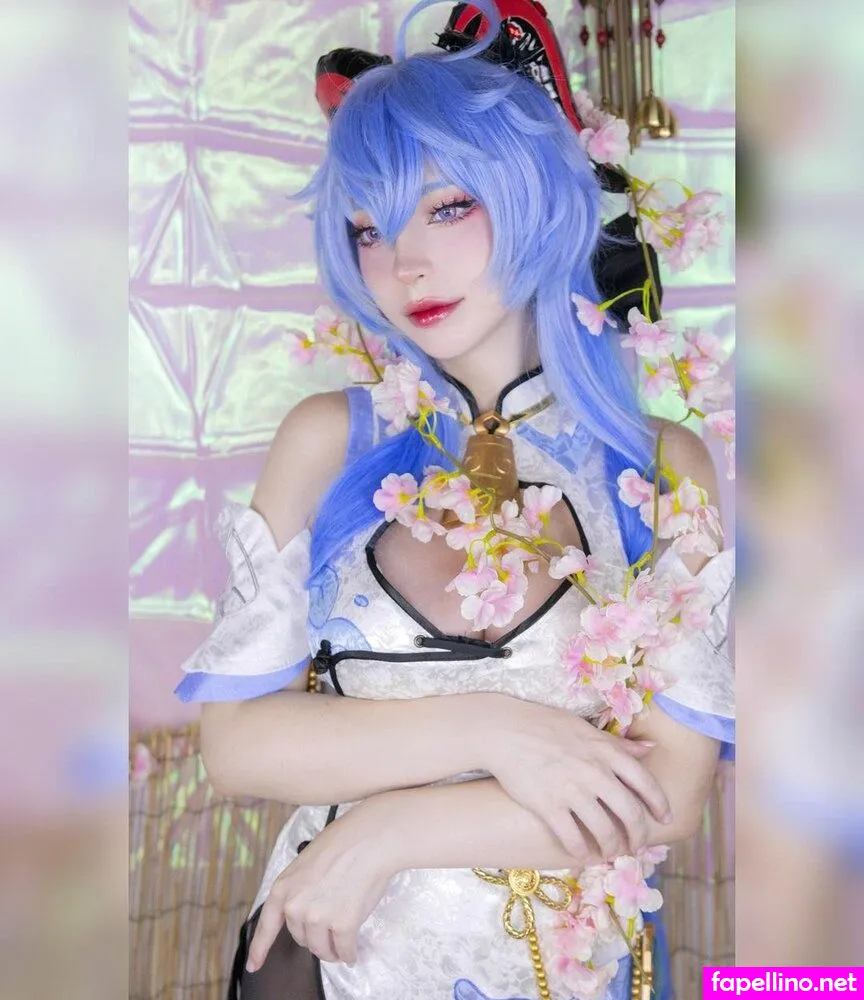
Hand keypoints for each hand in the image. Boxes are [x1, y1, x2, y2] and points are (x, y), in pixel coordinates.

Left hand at [246, 802, 393, 969]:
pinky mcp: (342, 925)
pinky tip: (352, 952)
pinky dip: (349, 954)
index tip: (254, 965)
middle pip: (301, 939)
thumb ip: (299, 892)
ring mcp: (318, 916)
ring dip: (332, 950)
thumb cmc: (342, 845)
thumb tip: (306, 916)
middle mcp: (295, 906)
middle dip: (315, 936)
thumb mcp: (306, 865)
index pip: (267, 925)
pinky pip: (344, 950)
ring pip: (322, 949)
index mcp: (283, 888)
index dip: (259, 949)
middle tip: (330, 926)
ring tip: (342, 942)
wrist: (368, 839)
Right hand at [482, 695, 671, 857]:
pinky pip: (573, 839)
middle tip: (636, 845)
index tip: (664, 818)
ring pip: (605, 832)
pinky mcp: (549, 807)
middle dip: (638, 835)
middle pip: (630, 814)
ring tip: (610, 852)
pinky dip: (581, 852)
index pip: (646, 783)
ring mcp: (572, 791)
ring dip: (611, 848)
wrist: (504, 731)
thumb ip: (618, 744)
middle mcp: (595, 773)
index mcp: (606, 751)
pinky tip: (582, 855)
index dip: (659, 804)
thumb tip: (650, 748)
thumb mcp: (585, 728)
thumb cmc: (545, 725)